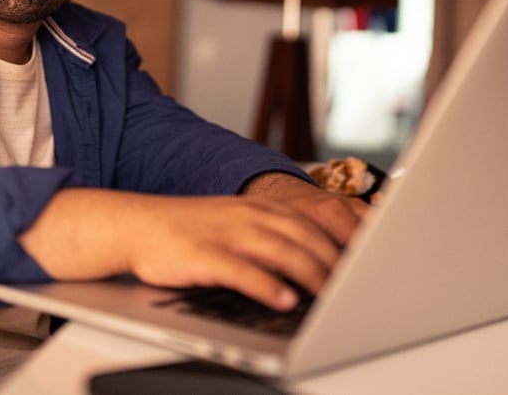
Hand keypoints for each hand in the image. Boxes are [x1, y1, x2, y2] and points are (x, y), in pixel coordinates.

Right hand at [18, 179, 367, 310]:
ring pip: (281, 251)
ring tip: (333, 295)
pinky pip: (241, 271)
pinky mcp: (203, 254)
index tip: (372, 263)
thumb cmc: (190, 231)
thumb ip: (277, 238)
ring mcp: (226, 233)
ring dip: (310, 273)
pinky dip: (266, 285)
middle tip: (360, 287)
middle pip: (306, 236)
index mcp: (261, 207)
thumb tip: (320, 261)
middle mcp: (250, 215)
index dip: (346, 242)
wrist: (135, 225)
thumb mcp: (238, 224)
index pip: (316, 222)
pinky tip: (284, 300)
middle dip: (338, 262)